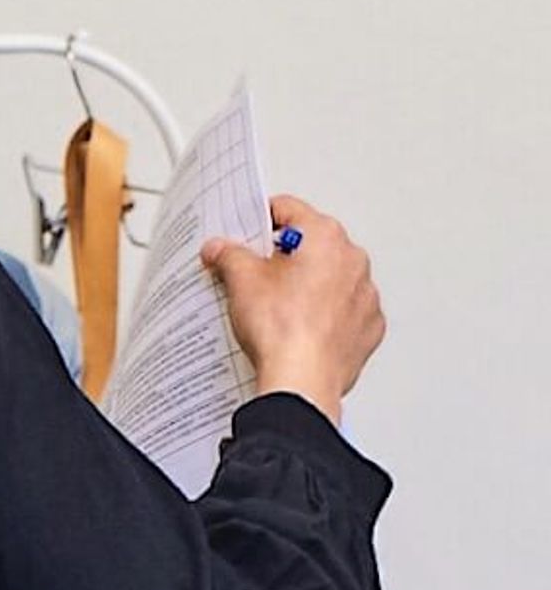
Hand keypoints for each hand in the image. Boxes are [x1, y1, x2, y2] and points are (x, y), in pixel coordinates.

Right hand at [200, 195, 385, 425]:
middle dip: (285, 255)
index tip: (247, 234)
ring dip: (308, 284)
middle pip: (312, 244)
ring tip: (277, 306)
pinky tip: (298, 326)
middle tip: (256, 273)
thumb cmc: (282, 329)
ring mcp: (365, 295)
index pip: (289, 210)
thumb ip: (229, 254)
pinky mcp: (368, 326)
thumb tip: (221, 249)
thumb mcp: (240, 280)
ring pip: (331, 277)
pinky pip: (344, 309)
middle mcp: (353, 261)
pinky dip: (324, 314)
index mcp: (325, 237)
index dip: (261, 220)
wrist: (302, 379)